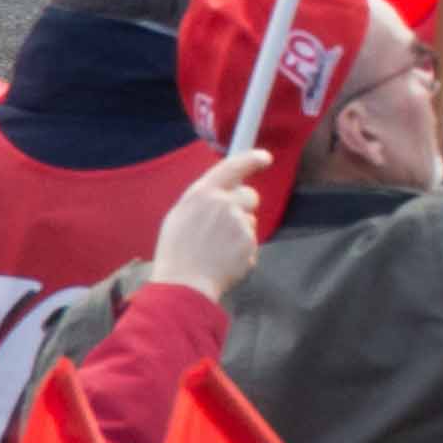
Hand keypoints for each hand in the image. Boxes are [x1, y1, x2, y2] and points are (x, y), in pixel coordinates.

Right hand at [151, 145, 273, 302]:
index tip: (265, 157)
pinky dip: (242, 253)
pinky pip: (251, 244)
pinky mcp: (249, 243)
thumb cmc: (177, 253)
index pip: (233, 166)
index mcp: (202, 193)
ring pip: (250, 222)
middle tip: (227, 227)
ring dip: (241, 233)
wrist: (184, 285)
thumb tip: (222, 194)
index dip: (252, 159)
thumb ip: (204, 201)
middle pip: (250, 195)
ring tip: (217, 250)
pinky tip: (224, 262)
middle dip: (245, 207)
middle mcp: (223, 203)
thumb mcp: (180, 216)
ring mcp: (238, 223)